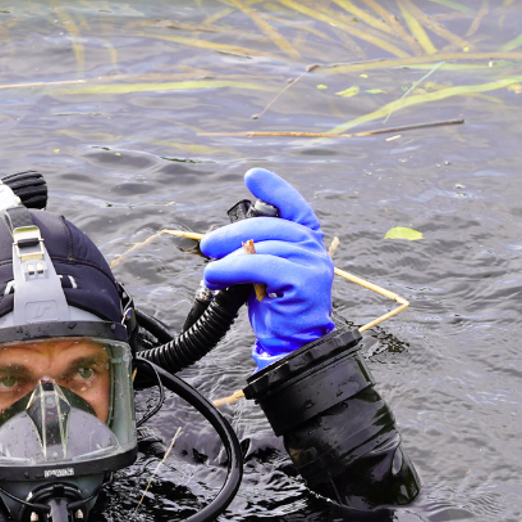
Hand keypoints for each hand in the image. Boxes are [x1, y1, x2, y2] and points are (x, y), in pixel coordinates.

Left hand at [199, 169, 334, 368]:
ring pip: (262, 245)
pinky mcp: (305, 281)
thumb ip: (256, 251)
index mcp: (307, 241)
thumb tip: (220, 240)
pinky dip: (232, 269)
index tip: (253, 176)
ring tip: (211, 272)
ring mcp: (313, 263)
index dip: (275, 190)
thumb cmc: (276, 309)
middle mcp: (314, 248)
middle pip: (269, 225)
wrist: (292, 345)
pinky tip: (215, 277)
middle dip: (232, 233)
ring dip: (228, 258)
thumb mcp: (265, 273)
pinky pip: (261, 265)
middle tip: (207, 245)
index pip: (294, 207)